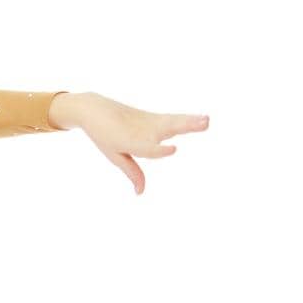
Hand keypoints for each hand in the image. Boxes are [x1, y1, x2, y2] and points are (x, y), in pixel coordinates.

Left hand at [50, 91, 209, 193]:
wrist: (94, 109)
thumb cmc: (104, 135)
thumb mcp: (115, 155)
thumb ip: (132, 171)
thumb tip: (141, 193)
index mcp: (130, 142)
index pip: (147, 148)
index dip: (160, 150)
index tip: (174, 149)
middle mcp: (142, 130)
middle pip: (166, 129)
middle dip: (184, 127)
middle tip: (204, 124)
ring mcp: (149, 122)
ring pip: (172, 122)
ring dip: (191, 121)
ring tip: (208, 121)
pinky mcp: (154, 117)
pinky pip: (173, 119)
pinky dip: (188, 119)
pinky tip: (204, 119)